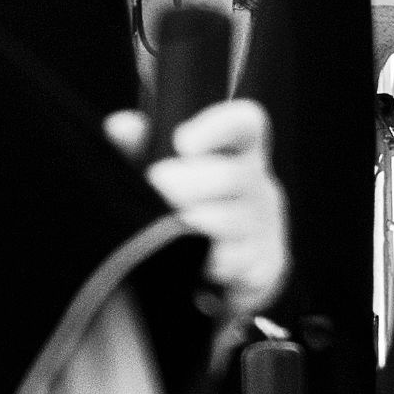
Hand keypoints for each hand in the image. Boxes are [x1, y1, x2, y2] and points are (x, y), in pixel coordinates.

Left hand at [110, 100, 286, 318]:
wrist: (210, 269)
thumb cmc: (182, 206)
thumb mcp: (157, 169)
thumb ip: (138, 146)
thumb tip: (122, 128)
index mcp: (238, 153)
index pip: (245, 124)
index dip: (217, 127)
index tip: (182, 143)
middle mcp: (261, 185)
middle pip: (233, 176)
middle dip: (185, 185)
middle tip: (157, 190)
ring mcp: (269, 226)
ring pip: (232, 224)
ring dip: (191, 228)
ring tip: (168, 232)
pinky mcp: (272, 264)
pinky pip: (240, 264)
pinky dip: (210, 266)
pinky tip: (195, 264)